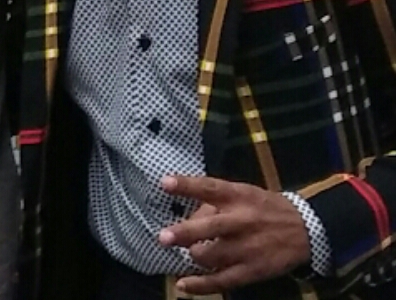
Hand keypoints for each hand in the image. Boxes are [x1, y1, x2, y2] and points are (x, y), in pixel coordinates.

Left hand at [159, 175, 310, 294]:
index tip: (165, 183)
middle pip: (211, 227)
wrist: (304, 230)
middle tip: (163, 237)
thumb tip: (188, 219)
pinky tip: (183, 285)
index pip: (210, 188)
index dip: (187, 185)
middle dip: (185, 233)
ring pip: (212, 256)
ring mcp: (247, 248)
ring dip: (193, 256)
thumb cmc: (263, 207)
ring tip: (186, 253)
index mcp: (237, 196)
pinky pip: (222, 281)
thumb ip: (214, 203)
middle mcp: (241, 221)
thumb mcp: (242, 193)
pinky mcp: (252, 271)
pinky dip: (200, 285)